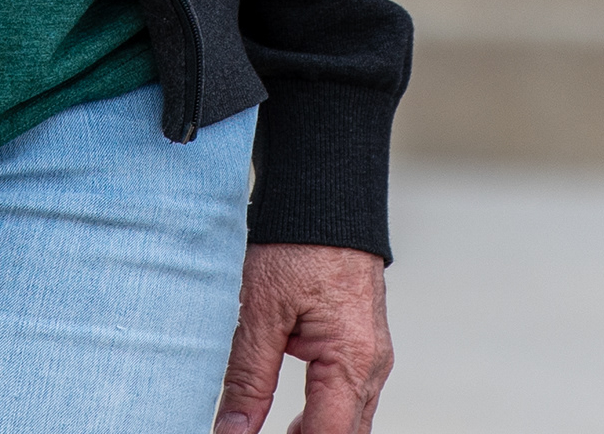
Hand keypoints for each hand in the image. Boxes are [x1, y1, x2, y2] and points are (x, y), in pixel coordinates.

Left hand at [215, 242, 388, 433]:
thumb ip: (247, 379)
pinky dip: (325, 414)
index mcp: (351, 360)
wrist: (327, 193)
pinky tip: (295, 421)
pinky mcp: (364, 343)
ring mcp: (373, 354)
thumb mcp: (260, 311)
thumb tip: (230, 433)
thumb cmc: (297, 242)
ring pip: (351, 420)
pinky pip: (352, 397)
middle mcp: (372, 364)